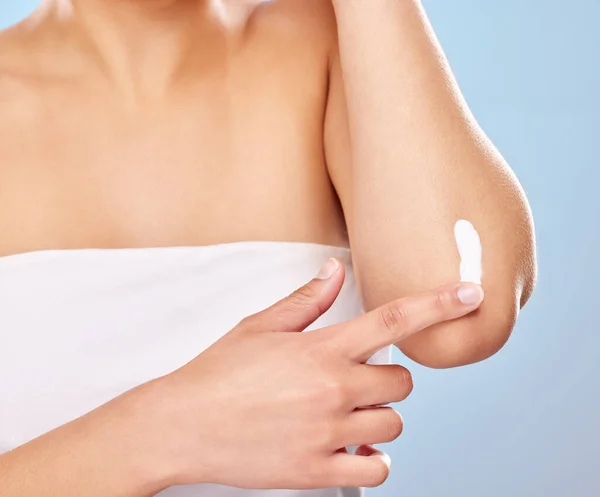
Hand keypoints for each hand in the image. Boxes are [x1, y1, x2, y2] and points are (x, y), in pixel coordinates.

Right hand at [153, 258, 483, 489]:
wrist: (183, 425)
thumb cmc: (218, 373)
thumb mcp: (259, 327)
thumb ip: (305, 300)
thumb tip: (335, 271)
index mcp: (321, 349)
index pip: (393, 321)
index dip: (437, 304)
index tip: (469, 295)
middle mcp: (332, 389)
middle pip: (402, 382)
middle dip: (387, 378)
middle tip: (358, 379)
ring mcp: (327, 433)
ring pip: (393, 423)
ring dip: (378, 415)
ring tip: (347, 413)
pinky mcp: (317, 471)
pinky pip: (375, 468)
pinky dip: (372, 457)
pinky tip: (351, 446)